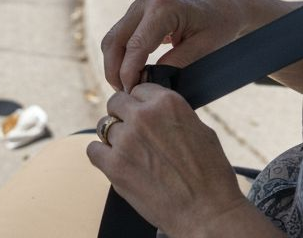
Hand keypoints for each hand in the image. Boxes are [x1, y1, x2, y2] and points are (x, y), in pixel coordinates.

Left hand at [86, 84, 268, 236]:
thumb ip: (173, 115)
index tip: (143, 114)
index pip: (139, 89)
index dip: (141, 103)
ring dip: (114, 138)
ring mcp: (126, 140)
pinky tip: (115, 163)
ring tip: (130, 153)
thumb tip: (157, 111)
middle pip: (116, 103)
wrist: (206, 212)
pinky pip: (93, 150)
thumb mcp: (200, 130)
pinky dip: (102, 156)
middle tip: (133, 133)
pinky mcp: (114, 166)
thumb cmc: (210, 175)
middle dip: (123, 115)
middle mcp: (143, 116)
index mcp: (167, 103)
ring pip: (104, 127)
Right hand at [101, 0, 245, 92]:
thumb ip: (177, 64)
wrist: (222, 6)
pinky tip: (131, 75)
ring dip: (114, 65)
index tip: (131, 95)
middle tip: (124, 95)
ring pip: (112, 40)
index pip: (134, 46)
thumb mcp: (204, 48)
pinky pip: (119, 37)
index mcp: (162, 8)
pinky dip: (120, 57)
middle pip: (114, 41)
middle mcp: (145, 3)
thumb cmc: (218, 26)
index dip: (129, 73)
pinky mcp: (137, 13)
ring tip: (127, 87)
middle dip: (114, 71)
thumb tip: (149, 83)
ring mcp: (138, 6)